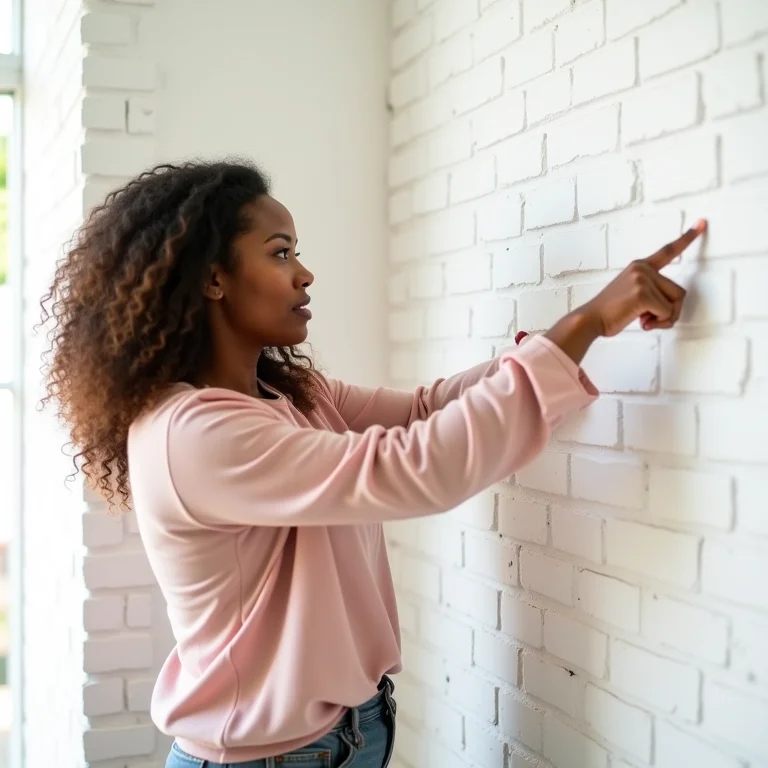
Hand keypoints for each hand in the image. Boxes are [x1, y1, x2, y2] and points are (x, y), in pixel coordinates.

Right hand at [543, 219, 706, 364]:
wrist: (589, 320)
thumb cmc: (610, 312)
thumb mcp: (632, 294)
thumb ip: (652, 293)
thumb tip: (671, 310)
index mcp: (639, 266)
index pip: (668, 251)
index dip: (687, 238)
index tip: (703, 223)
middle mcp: (642, 268)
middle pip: (679, 292)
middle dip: (669, 311)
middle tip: (649, 319)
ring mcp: (642, 279)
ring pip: (675, 303)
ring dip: (664, 318)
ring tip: (643, 320)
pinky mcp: (643, 293)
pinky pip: (666, 312)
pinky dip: (657, 322)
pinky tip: (640, 321)